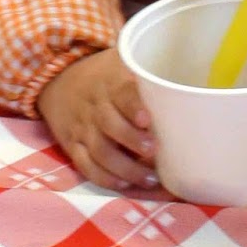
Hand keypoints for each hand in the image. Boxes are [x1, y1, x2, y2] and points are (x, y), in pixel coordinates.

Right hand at [36, 49, 155, 190]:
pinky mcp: (73, 145)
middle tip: (153, 152)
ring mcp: (82, 128)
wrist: (58, 81)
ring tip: (150, 178)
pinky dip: (103, 177)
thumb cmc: (103, 75)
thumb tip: (187, 87)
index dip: (133, 107)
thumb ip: (148, 73)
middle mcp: (94, 107)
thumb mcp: (121, 62)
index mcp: (110, 83)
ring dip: (125, 167)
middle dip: (132, 141)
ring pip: (100, 150)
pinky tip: (123, 184)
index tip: (147, 120)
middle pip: (109, 125)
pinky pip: (85, 165)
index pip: (121, 93)